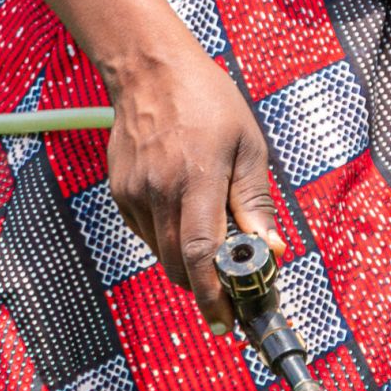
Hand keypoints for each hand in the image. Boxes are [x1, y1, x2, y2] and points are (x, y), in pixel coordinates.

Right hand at [101, 38, 282, 324]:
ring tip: (213, 252)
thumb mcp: (247, 144)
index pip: (200, 253)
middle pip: (178, 265)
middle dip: (205, 290)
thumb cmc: (206, 100)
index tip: (228, 320)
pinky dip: (169, 241)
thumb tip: (270, 248)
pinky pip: (147, 234)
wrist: (148, 70)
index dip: (213, 294)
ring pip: (161, 254)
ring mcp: (135, 193)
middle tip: (231, 300)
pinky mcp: (120, 193)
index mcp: (197, 177)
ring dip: (188, 266)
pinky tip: (185, 216)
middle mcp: (160, 189)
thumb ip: (254, 201)